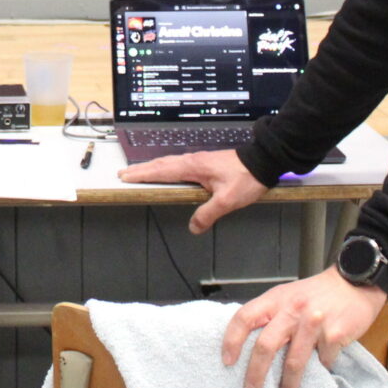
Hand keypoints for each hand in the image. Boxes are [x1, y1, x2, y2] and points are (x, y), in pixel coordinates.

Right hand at [118, 148, 267, 233]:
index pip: (162, 171)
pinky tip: (167, 171)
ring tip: (139, 172)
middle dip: (141, 169)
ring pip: (169, 162)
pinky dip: (166, 167)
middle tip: (124, 174)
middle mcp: (193, 161)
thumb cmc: (246, 178)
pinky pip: (178, 164)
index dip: (143, 174)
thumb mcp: (227, 201)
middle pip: (161, 164)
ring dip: (152, 167)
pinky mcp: (206, 162)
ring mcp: (199, 160)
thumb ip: (208, 214)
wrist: (263, 161)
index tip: (126, 177)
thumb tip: (193, 227)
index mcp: (193, 167)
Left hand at [223, 269, 387, 387]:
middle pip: (265, 345)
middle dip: (255, 374)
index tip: (227, 361)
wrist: (353, 284)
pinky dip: (320, 370)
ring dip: (287, 387)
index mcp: (275, 299)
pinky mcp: (335, 334)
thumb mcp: (287, 295)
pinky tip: (320, 373)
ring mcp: (313, 322)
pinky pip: (323, 361)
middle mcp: (292, 309)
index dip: (232, 340)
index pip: (244, 317)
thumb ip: (270, 314)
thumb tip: (249, 344)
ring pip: (294, 362)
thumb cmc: (317, 293)